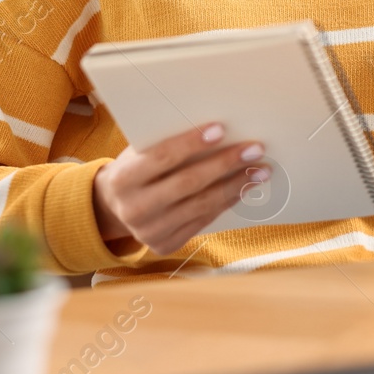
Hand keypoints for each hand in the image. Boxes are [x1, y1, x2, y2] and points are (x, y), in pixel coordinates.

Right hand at [92, 121, 267, 254]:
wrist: (113, 206)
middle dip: (225, 164)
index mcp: (122, 180)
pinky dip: (226, 202)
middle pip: (188, 183)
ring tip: (259, 170)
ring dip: (236, 185)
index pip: (163, 157)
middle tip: (254, 149)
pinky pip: (203, 220)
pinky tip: (243, 188)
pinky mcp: (165, 245)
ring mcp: (150, 232)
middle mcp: (134, 209)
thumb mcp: (138, 152)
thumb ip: (165, 144)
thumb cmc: (134, 168)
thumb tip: (216, 130)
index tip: (221, 129)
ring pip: (201, 205)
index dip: (192, 143)